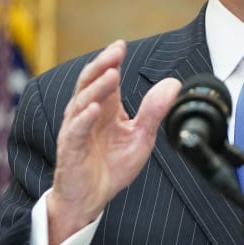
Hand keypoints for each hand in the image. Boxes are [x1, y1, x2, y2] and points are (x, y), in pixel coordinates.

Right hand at [47, 40, 180, 244]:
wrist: (90, 199)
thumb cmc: (111, 166)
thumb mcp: (140, 137)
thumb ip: (154, 111)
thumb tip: (173, 83)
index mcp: (105, 108)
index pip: (105, 77)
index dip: (111, 60)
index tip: (121, 45)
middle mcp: (87, 114)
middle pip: (90, 82)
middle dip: (102, 65)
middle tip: (115, 52)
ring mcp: (76, 130)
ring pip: (82, 102)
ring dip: (97, 88)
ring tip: (111, 75)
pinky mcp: (70, 150)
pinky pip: (74, 131)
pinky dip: (83, 119)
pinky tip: (94, 109)